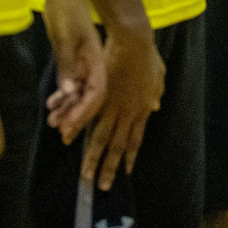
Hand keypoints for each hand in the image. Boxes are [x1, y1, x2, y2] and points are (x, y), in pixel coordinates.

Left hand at [42, 0, 105, 145]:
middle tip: (63, 134)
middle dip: (77, 116)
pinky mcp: (72, 61)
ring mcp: (82, 63)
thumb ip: (67, 65)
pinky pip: (70, 85)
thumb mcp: (65, 38)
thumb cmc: (65, 13)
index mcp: (96, 59)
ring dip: (68, 109)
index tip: (69, 126)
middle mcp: (92, 64)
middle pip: (89, 97)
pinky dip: (62, 97)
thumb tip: (68, 93)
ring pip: (79, 93)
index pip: (96, 91)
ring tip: (53, 122)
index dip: (84, 110)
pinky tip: (52, 106)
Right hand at [82, 23, 164, 190]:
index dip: (130, 156)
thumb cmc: (148, 57)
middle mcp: (127, 112)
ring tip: (86, 176)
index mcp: (142, 109)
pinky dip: (77, 132)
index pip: (136, 139)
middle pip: (117, 145)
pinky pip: (87, 118)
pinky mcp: (98, 95)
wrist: (133, 41)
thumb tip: (156, 107)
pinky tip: (69, 143)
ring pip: (101, 138)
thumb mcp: (158, 78)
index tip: (126, 172)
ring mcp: (111, 105)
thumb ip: (155, 94)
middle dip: (109, 167)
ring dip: (93, 158)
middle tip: (102, 186)